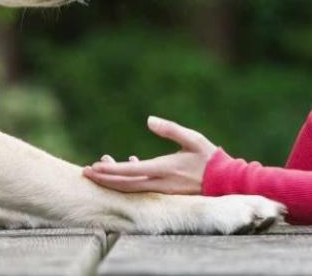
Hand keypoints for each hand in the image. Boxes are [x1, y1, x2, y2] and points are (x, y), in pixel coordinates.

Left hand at [82, 116, 216, 194]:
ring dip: (114, 180)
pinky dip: (131, 179)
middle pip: (125, 185)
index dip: (110, 171)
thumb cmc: (209, 157)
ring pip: (131, 188)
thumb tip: (149, 119)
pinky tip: (129, 164)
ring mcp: (162, 190)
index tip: (93, 167)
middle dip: (104, 179)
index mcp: (164, 169)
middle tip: (85, 173)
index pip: (130, 172)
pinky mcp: (166, 191)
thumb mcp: (192, 138)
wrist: (225, 181)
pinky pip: (142, 187)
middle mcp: (160, 183)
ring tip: (100, 169)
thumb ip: (171, 129)